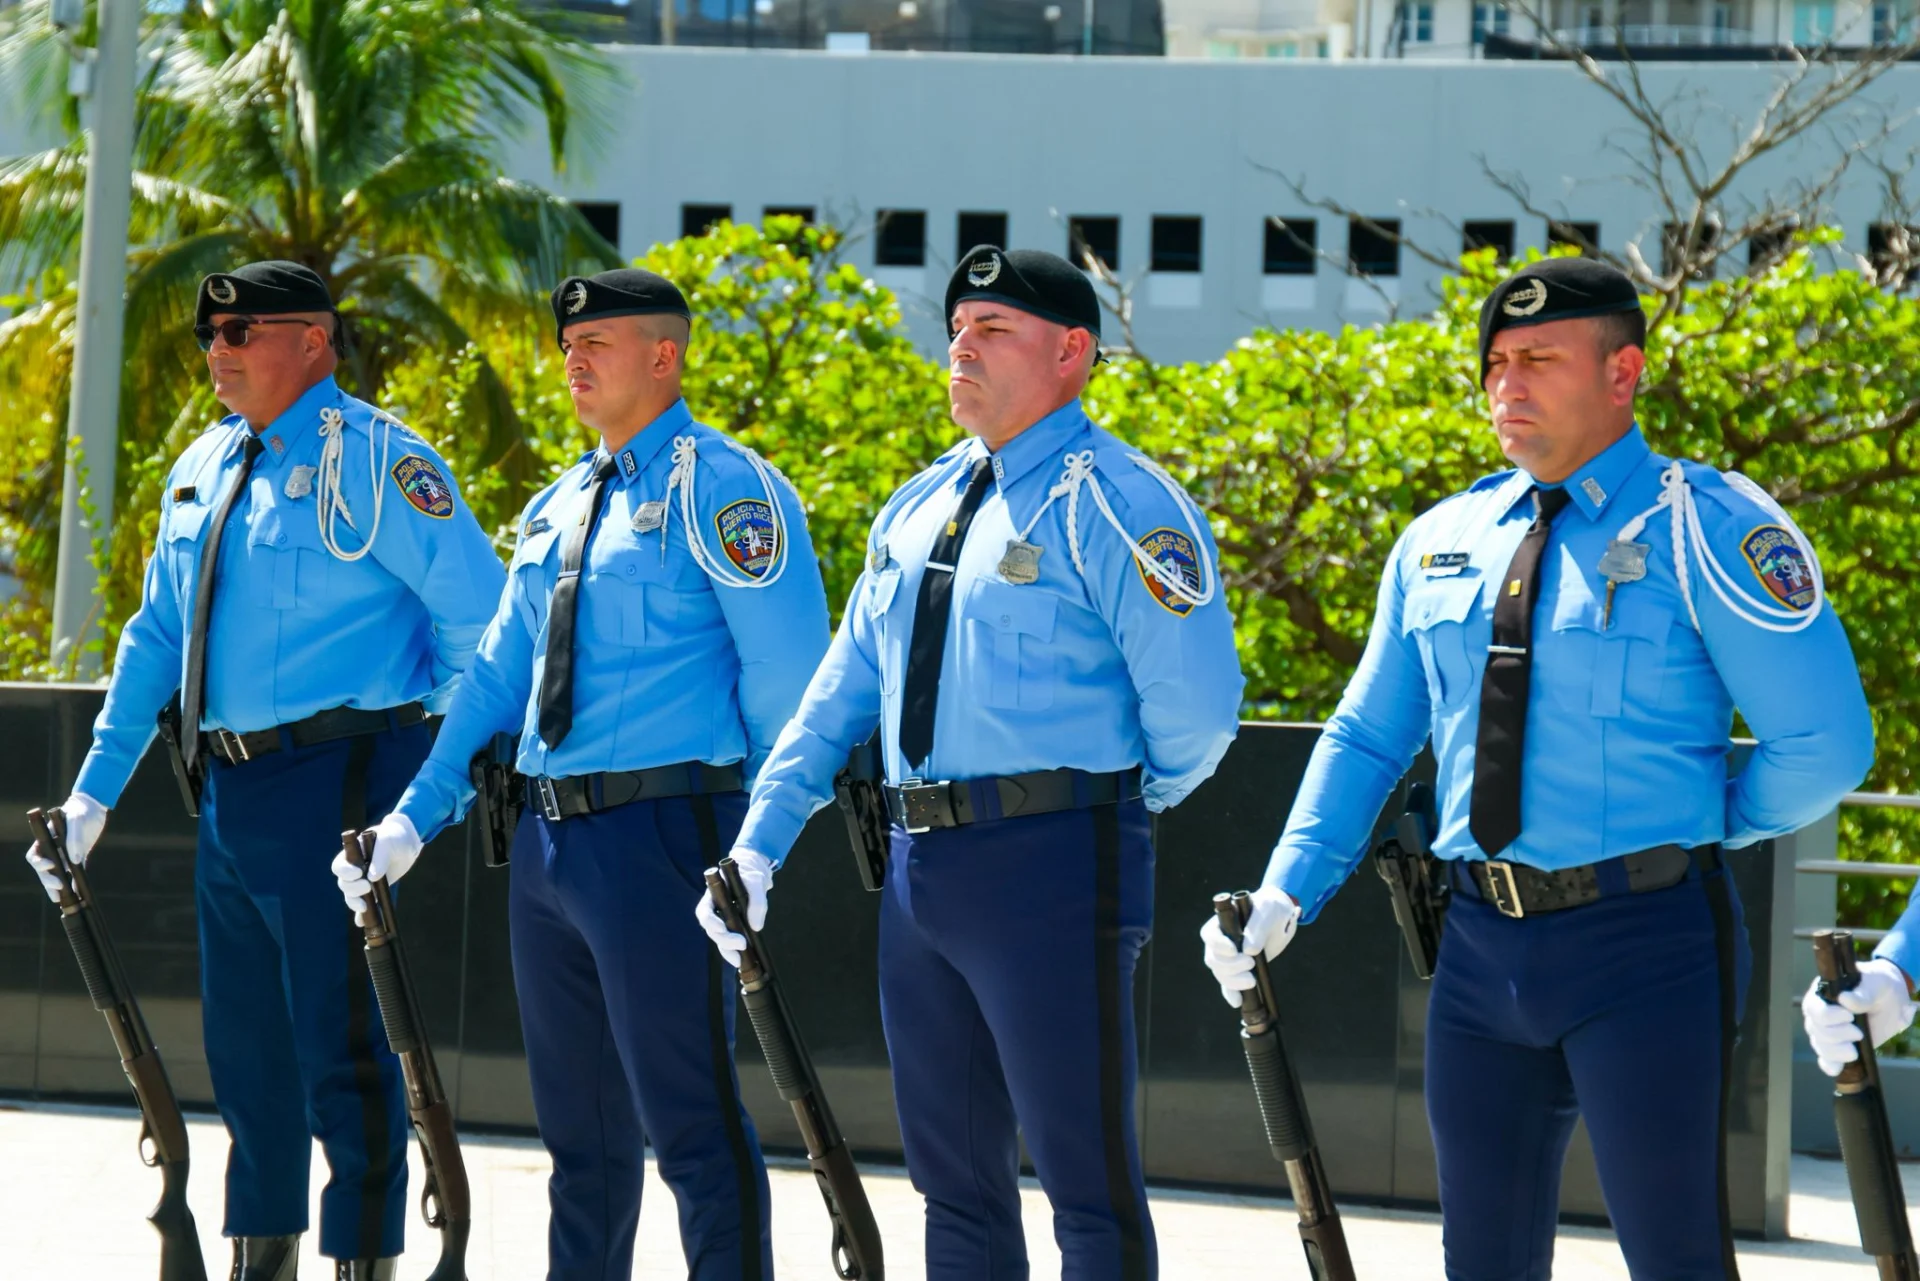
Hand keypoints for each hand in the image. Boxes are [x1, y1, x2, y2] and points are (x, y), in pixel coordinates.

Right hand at [22, 793, 107, 904]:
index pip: (35, 856)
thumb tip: (73, 861)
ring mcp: (65, 854)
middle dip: (48, 880)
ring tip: (60, 898)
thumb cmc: (80, 810)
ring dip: (57, 886)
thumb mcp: (77, 820)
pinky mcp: (78, 857)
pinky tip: (75, 893)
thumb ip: (74, 839)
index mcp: (46, 840)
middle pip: (44, 870)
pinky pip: (74, 873)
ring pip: (57, 874)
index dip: (40, 864)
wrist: (93, 807)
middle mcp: (53, 849)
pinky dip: (74, 883)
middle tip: (58, 889)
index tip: (51, 867)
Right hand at [331, 813, 423, 918]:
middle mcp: (354, 869)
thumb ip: (380, 857)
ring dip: (355, 903)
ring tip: (365, 907)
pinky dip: (361, 915)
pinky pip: (364, 904)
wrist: (407, 842)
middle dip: (353, 889)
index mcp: (352, 854)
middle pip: (344, 884)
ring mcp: (363, 881)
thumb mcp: (388, 841)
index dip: (345, 872)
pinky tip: (362, 922)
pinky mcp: (373, 891)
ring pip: (351, 896)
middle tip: (367, 887)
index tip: (358, 873)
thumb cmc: (394, 836)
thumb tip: (373, 877)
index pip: (339, 866)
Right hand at [695, 849, 773, 969]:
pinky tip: (741, 959)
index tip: (722, 928)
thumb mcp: (756, 882)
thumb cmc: (750, 876)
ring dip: (727, 950)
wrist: (753, 878)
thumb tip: (756, 927)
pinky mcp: (729, 928)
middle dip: (724, 940)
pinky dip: (733, 950)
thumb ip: (757, 901)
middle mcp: (713, 910)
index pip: (704, 911)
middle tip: (742, 945)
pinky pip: (727, 941)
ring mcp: (720, 920)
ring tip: (740, 960)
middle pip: (711, 929)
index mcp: (713, 895)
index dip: (710, 921)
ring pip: (718, 938)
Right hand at [1199, 886, 1300, 1006]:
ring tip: (1252, 981)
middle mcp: (1221, 940)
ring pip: (1220, 973)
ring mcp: (1229, 956)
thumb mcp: (1267, 911)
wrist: (1281, 918)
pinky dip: (1231, 993)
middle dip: (1230, 966)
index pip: (1209, 935)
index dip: (1217, 944)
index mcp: (1222, 922)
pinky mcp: (1238, 969)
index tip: (1234, 950)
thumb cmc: (1271, 908)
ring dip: (1232, 980)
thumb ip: (1257, 928)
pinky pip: (1228, 985)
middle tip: (1250, 963)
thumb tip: (1249, 950)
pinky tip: (1237, 1002)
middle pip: (1213, 958)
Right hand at [1803, 958, 1917, 1076]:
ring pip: (1819, 1045)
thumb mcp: (1875, 983)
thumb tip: (1844, 999)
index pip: (1812, 1007)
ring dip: (1835, 1051)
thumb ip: (1862, 992)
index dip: (1827, 1016)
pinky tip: (1838, 1068)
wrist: (1892, 1002)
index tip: (1849, 1016)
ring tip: (1854, 1051)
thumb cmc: (1879, 986)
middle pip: (1815, 1029)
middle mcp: (1819, 1013)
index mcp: (1822, 994)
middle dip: (1836, 1035)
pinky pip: (1825, 1059)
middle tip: (1858, 1033)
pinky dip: (1830, 1065)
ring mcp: (1827, 1031)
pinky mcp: (1838, 1046)